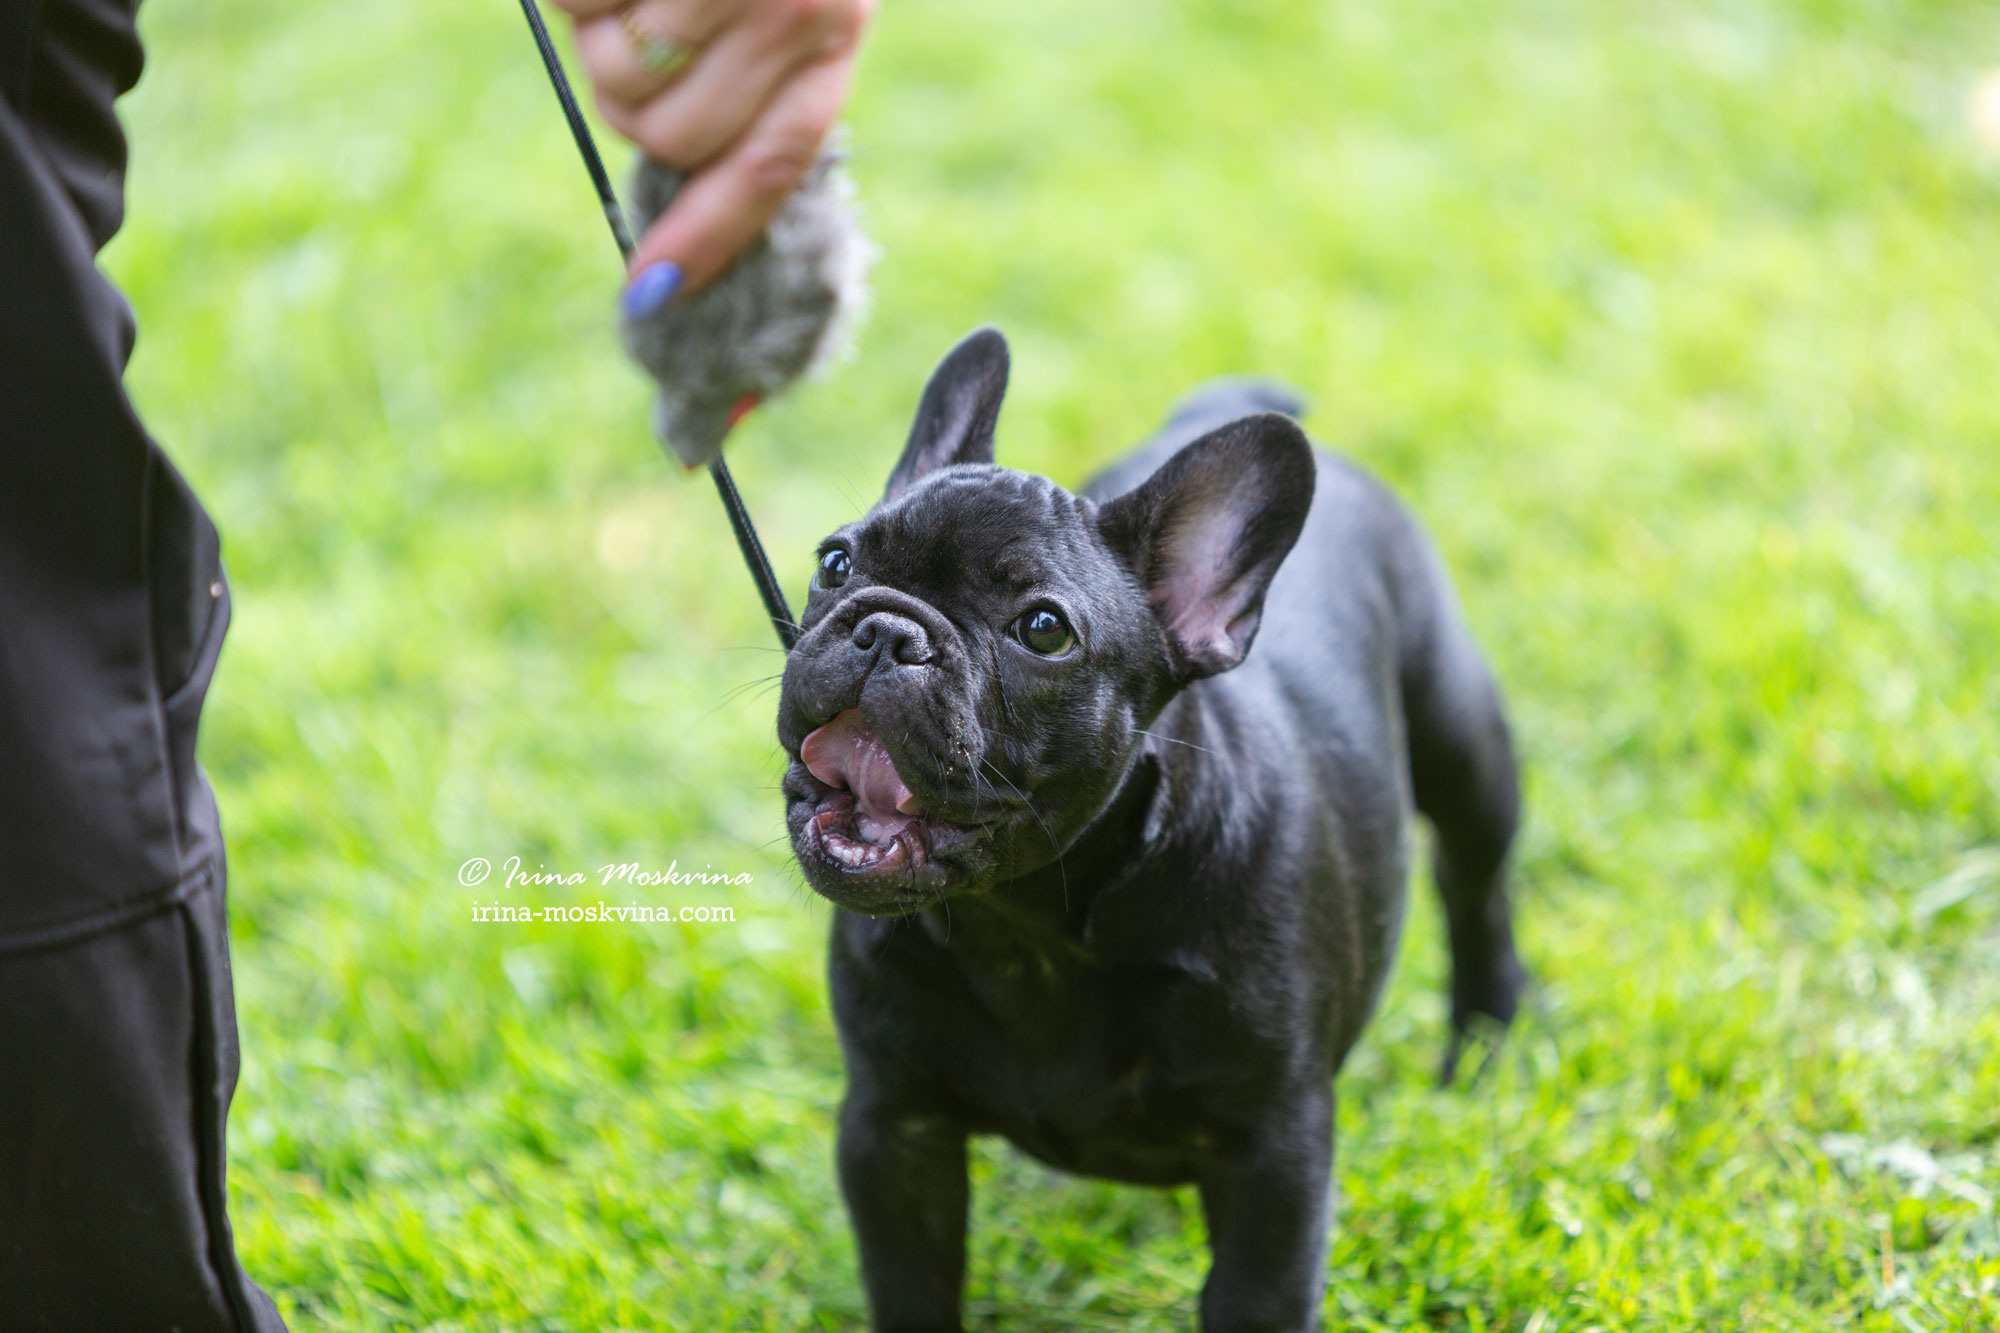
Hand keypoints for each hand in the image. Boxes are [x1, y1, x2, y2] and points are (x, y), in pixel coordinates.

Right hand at [550, 0, 873, 311]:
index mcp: (831, 33)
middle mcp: (796, 11)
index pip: (769, 168)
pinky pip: (578, 10)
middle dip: (633, 103)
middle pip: (675, 138)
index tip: (653, 293)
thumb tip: (674, 221)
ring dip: (596, 35)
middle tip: (637, 31)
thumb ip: (749, 84)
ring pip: (619, 82)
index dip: (707, 237)